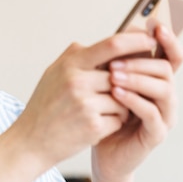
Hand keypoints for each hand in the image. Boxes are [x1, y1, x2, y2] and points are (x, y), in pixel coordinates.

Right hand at [11, 30, 159, 169]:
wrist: (30, 141)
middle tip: (121, 90)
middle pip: (121, 75)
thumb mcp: (54, 73)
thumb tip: (107, 44)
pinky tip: (97, 125)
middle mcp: (78, 81)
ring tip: (100, 111)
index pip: (112, 45)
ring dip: (120, 105)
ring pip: (123, 98)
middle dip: (127, 83)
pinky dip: (113, 122)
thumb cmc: (44, 105)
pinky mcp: (93, 126)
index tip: (151, 40)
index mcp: (70, 64)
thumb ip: (77, 56)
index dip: (136, 41)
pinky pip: (119, 118)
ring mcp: (85, 104)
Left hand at [91, 24, 182, 181]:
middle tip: (115, 61)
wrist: (99, 147)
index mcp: (157, 80)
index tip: (156, 25)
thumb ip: (117, 60)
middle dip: (141, 62)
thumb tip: (119, 32)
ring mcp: (165, 115)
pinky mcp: (156, 134)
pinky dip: (135, 100)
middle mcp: (166, 96)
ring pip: (164, 90)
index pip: (172, 55)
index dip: (169, 39)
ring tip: (113, 76)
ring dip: (138, 79)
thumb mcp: (108, 81)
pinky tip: (116, 93)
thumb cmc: (104, 110)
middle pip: (167, 70)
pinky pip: (152, 114)